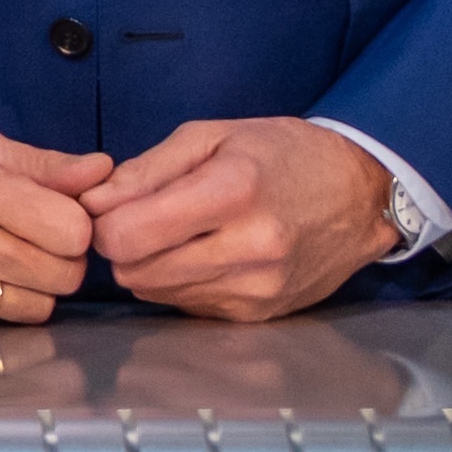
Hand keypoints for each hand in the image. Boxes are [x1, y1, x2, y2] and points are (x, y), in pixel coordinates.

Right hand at [0, 126, 105, 324]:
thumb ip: (44, 165)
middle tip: (42, 234)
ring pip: (44, 299)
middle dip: (66, 255)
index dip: (76, 222)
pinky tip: (3, 275)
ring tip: (20, 253)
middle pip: (62, 270)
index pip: (68, 228)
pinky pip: (16, 314)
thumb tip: (101, 171)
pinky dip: (22, 299)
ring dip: (45, 281)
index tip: (61, 211)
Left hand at [82, 117, 396, 320]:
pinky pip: (188, 305)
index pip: (127, 236)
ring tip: (180, 234)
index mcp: (233, 193)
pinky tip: (207, 255)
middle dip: (124, 245)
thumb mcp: (213, 136)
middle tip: (142, 219)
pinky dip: (182, 282)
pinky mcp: (259, 315)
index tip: (114, 206)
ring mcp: (257, 290)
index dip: (105, 221)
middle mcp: (249, 249)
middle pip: (135, 271)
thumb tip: (91, 202)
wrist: (360, 196)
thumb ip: (145, 169)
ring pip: (156, 292)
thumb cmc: (284, 155)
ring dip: (151, 265)